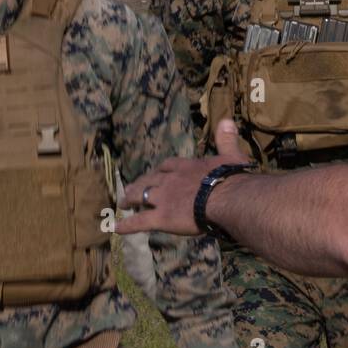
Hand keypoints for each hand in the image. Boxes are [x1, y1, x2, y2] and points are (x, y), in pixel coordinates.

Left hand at [115, 120, 249, 236]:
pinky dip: (126, 226)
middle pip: (150, 179)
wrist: (226, 198)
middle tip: (131, 188)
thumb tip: (227, 119)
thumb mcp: (232, 155)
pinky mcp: (161, 217)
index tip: (158, 172)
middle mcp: (170, 180)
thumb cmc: (231, 178)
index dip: (161, 170)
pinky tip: (115, 228)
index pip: (168, 164)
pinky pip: (139, 222)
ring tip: (123, 203)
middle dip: (140, 183)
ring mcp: (163, 198)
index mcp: (186, 167)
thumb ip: (226, 139)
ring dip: (131, 199)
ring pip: (141, 196)